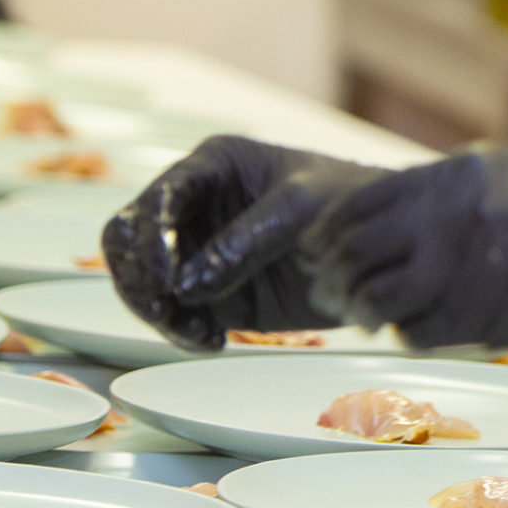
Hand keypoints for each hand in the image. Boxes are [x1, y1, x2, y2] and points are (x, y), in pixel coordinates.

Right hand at [103, 136, 388, 349]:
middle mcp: (192, 206)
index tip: (171, 276)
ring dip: (155, 311)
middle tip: (167, 309)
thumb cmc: (346, 203)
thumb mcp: (303, 209)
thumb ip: (245, 241)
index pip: (156, 199)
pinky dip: (180, 332)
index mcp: (211, 166)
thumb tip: (186, 285)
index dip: (152, 238)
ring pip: (139, 282)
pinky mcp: (208, 292)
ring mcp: (195, 251)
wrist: (380, 246)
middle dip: (138, 278)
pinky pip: (170, 315)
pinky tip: (213, 341)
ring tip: (197, 332)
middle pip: (126, 241)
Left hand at [295, 146, 507, 352]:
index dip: (331, 235)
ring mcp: (463, 271)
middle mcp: (448, 220)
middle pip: (352, 255)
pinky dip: (411, 335)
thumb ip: (452, 197)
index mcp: (454, 177)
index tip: (330, 251)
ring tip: (381, 315)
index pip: (355, 207)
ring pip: (376, 300)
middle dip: (339, 278)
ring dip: (372, 313)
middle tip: (341, 293)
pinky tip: (429, 326)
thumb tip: (398, 226)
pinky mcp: (484, 319)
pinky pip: (416, 334)